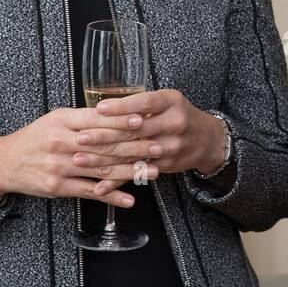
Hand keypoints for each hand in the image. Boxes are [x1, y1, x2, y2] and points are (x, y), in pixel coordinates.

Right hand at [0, 106, 162, 205]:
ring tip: (153, 172)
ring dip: (130, 172)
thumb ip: (85, 117)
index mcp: (63, 120)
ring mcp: (60, 166)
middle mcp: (61, 142)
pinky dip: (111, 196)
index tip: (143, 120)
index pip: (97, 119)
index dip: (121, 120)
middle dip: (134, 147)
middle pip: (104, 145)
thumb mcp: (57, 119)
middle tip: (158, 146)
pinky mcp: (58, 187)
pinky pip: (89, 192)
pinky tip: (130, 199)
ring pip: (101, 169)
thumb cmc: (37, 137)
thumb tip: (119, 111)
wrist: (5, 162)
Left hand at [88, 88, 226, 193]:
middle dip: (104, 135)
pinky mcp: (166, 164)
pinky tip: (99, 185)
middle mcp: (174, 123)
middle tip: (80, 137)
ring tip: (80, 158)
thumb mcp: (167, 100)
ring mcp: (171, 146)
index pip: (145, 103)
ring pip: (133, 153)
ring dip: (104, 158)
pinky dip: (117, 179)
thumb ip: (140, 103)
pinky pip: (137, 172)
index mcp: (172, 102)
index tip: (98, 110)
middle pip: (135, 130)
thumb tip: (102, 108)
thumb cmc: (179, 115)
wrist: (207, 139)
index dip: (121, 107)